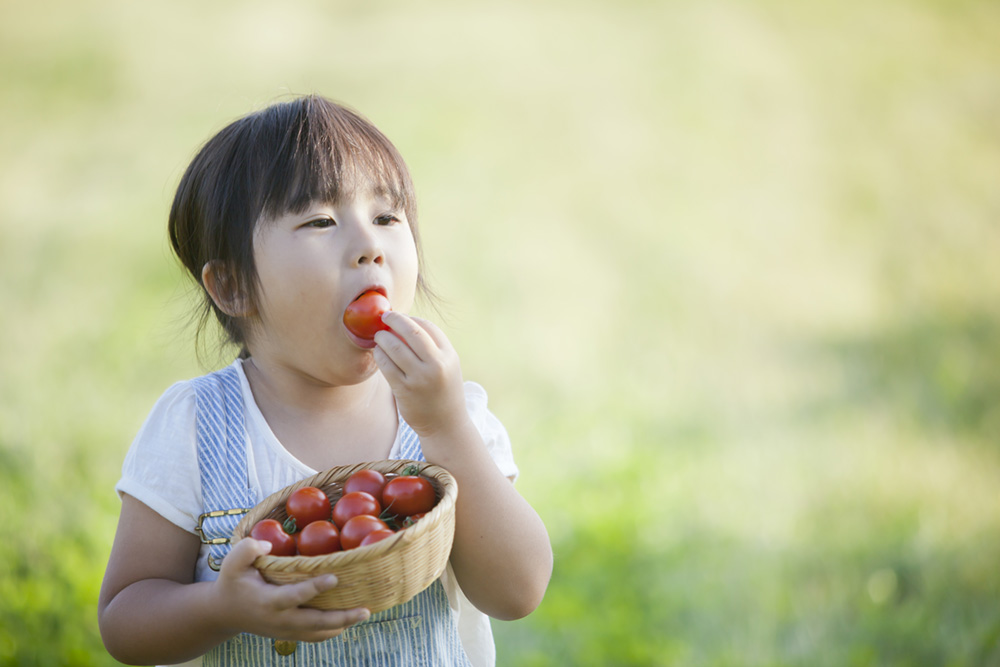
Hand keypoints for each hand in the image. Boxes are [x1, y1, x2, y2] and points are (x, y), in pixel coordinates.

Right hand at [213, 538, 369, 641]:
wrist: (224, 613)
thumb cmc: (232, 582)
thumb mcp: (232, 562)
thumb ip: (247, 549)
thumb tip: (268, 543)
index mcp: (267, 602)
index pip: (294, 597)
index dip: (314, 588)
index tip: (334, 577)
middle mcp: (280, 620)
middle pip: (315, 623)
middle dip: (341, 618)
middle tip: (365, 610)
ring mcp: (286, 630)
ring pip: (318, 633)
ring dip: (342, 625)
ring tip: (364, 613)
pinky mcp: (290, 634)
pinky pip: (315, 636)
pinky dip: (333, 630)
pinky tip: (349, 619)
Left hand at [372, 312, 468, 438]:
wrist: (446, 424)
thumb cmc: (443, 392)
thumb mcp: (448, 367)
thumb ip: (433, 348)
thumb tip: (407, 325)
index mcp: (449, 356)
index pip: (429, 327)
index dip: (412, 319)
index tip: (401, 317)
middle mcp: (436, 365)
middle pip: (412, 332)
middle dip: (395, 320)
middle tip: (385, 317)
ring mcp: (420, 378)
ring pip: (395, 347)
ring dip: (383, 337)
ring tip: (378, 336)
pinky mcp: (404, 390)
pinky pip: (386, 365)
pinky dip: (379, 355)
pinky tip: (378, 352)